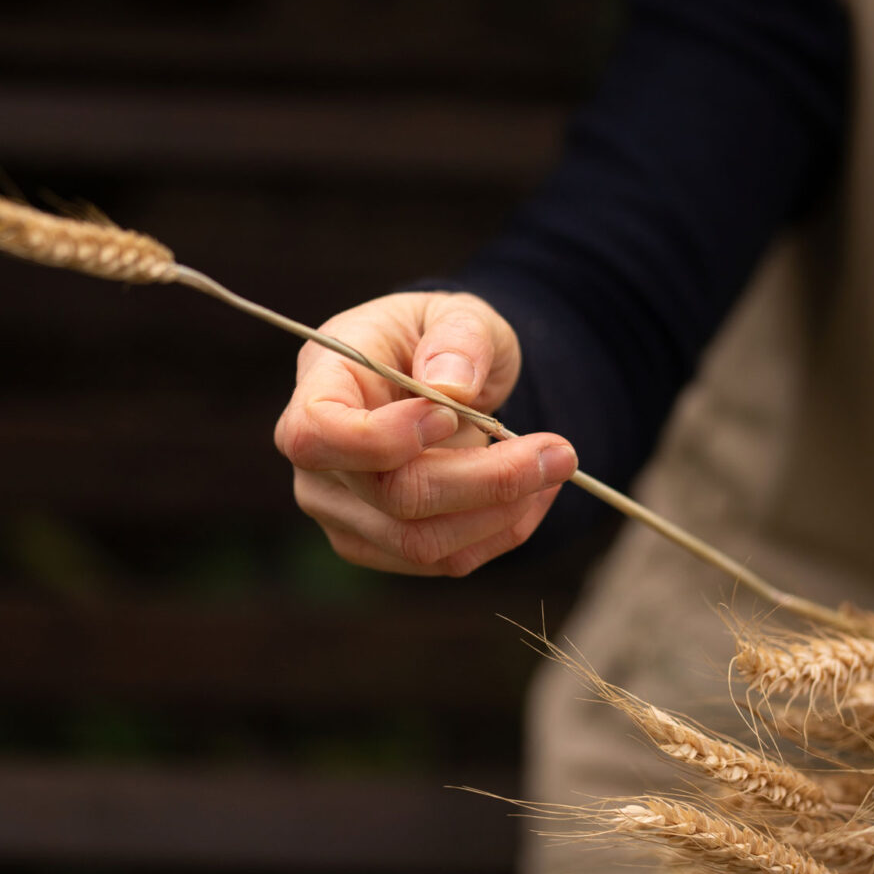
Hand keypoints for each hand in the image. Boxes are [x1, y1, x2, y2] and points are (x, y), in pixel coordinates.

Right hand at [273, 290, 577, 575]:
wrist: (441, 378)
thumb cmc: (439, 339)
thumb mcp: (459, 314)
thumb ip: (459, 337)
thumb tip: (452, 387)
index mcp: (321, 385)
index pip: (315, 435)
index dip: (380, 440)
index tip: (451, 415)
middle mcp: (317, 462)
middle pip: (392, 496)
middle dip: (487, 480)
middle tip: (558, 451)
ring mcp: (342, 513)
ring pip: (422, 542)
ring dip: (503, 511)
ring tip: (554, 465)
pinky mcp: (380, 546)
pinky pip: (444, 560)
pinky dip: (502, 530)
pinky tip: (534, 491)